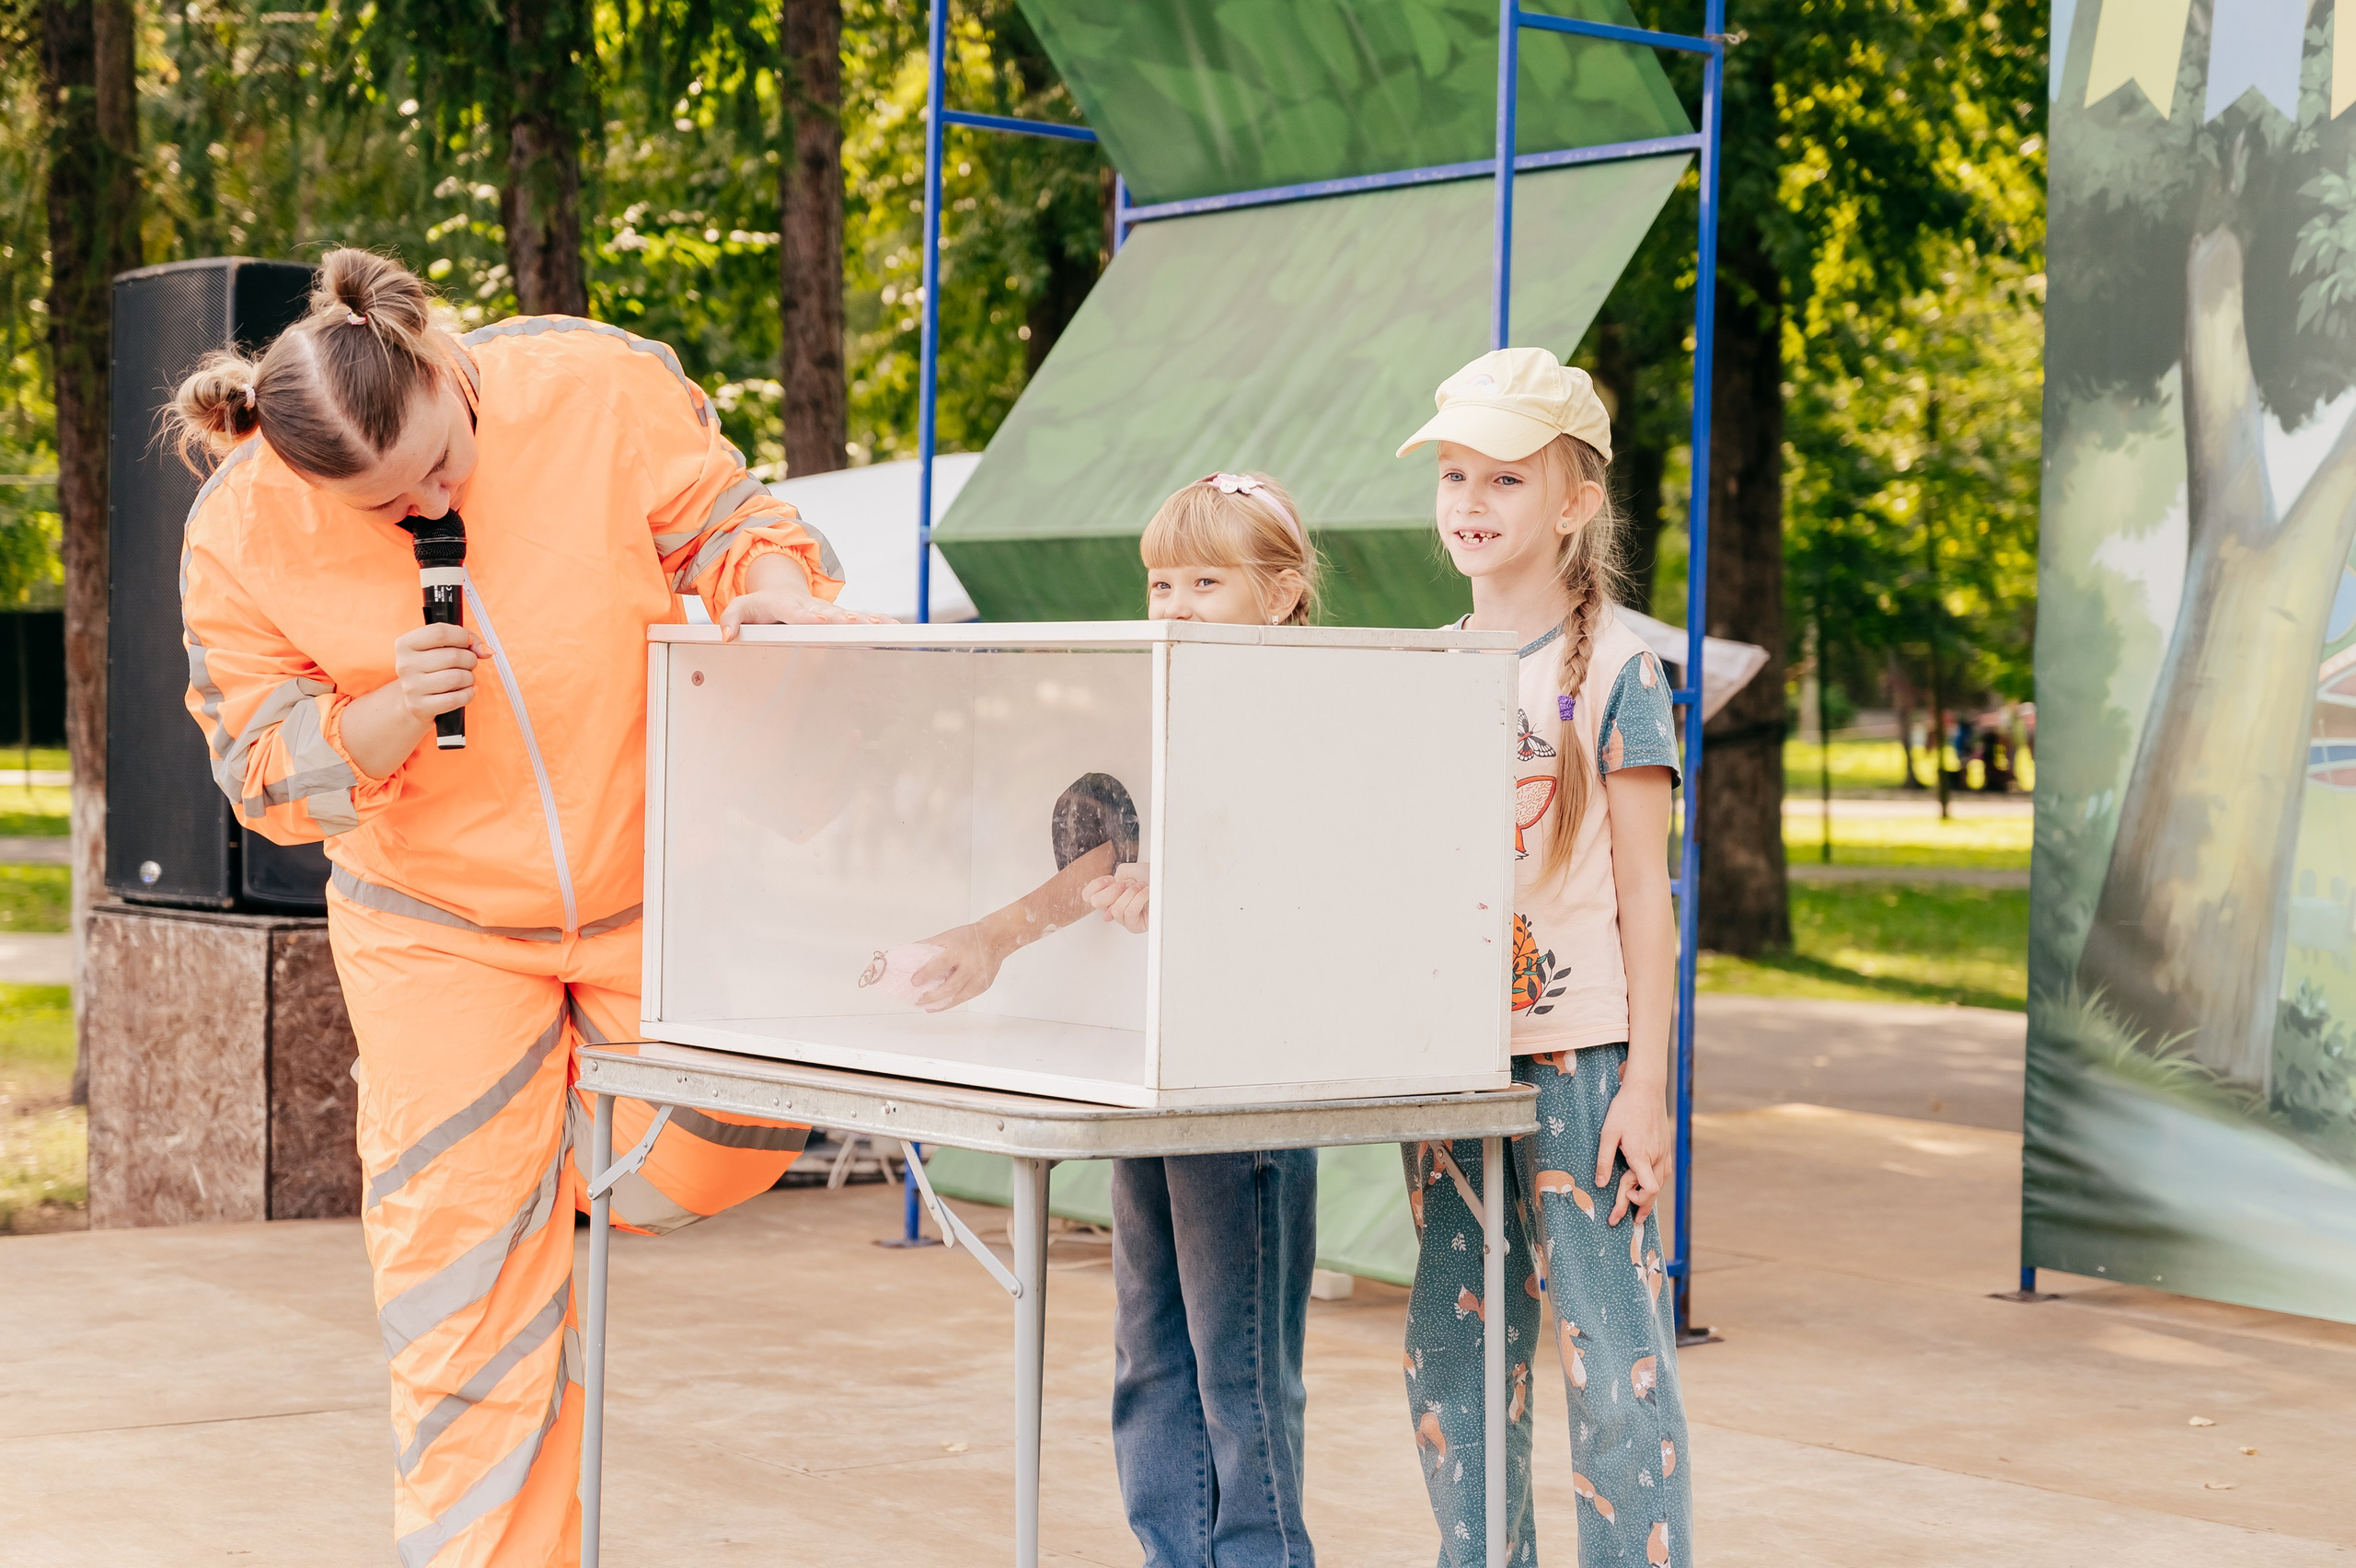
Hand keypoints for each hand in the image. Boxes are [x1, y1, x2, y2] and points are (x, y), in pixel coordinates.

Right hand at [392, 622, 487, 724]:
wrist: (416, 699)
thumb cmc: (434, 667)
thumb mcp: (445, 646)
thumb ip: (469, 640)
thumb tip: (487, 651)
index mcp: (406, 643)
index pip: (440, 632)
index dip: (461, 636)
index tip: (467, 643)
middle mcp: (404, 664)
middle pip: (453, 656)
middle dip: (470, 659)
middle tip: (467, 664)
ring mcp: (411, 687)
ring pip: (456, 677)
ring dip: (469, 677)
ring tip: (465, 678)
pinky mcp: (419, 706)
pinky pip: (455, 699)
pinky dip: (468, 694)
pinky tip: (466, 691)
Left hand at [719, 588, 894, 638]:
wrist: (782, 588)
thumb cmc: (761, 603)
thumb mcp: (741, 606)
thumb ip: (731, 619)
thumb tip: (727, 636)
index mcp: (787, 605)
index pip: (796, 612)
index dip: (807, 617)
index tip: (818, 620)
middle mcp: (812, 607)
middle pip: (829, 613)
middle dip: (843, 619)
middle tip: (856, 624)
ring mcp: (828, 611)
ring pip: (848, 615)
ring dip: (864, 621)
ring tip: (879, 627)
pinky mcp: (839, 616)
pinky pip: (860, 618)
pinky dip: (877, 621)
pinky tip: (894, 628)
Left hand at [910, 923, 1009, 1010]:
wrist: (996, 938)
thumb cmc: (969, 937)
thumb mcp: (948, 936)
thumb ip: (929, 945)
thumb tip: (909, 954)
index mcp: (960, 951)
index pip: (941, 964)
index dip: (927, 974)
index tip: (914, 982)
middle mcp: (971, 966)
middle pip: (950, 986)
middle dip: (932, 996)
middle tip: (918, 1000)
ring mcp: (979, 977)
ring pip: (958, 996)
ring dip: (941, 1004)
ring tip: (926, 1007)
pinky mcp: (984, 985)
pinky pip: (966, 997)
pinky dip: (952, 1003)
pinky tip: (941, 1005)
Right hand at [1082, 867, 1150, 933]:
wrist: (1172, 883)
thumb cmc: (1155, 878)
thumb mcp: (1132, 870)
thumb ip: (1117, 875)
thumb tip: (1113, 889)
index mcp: (1111, 893)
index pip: (1088, 896)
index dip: (1096, 886)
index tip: (1110, 879)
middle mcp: (1115, 906)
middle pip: (1097, 903)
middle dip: (1112, 890)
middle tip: (1126, 885)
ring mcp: (1125, 918)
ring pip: (1116, 909)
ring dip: (1131, 893)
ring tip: (1142, 888)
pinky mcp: (1135, 926)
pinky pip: (1129, 913)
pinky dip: (1139, 899)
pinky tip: (1147, 893)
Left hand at [1595, 1070, 1670, 1224]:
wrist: (1646, 1088)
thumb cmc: (1624, 1109)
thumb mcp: (1608, 1133)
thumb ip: (1604, 1160)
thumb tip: (1600, 1184)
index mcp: (1641, 1155)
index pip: (1648, 1190)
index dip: (1637, 1202)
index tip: (1623, 1203)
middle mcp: (1657, 1157)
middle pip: (1654, 1192)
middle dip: (1643, 1208)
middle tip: (1633, 1221)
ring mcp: (1664, 1152)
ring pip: (1661, 1183)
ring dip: (1651, 1197)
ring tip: (1641, 1210)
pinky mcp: (1666, 1147)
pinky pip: (1665, 1172)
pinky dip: (1657, 1183)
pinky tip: (1649, 1187)